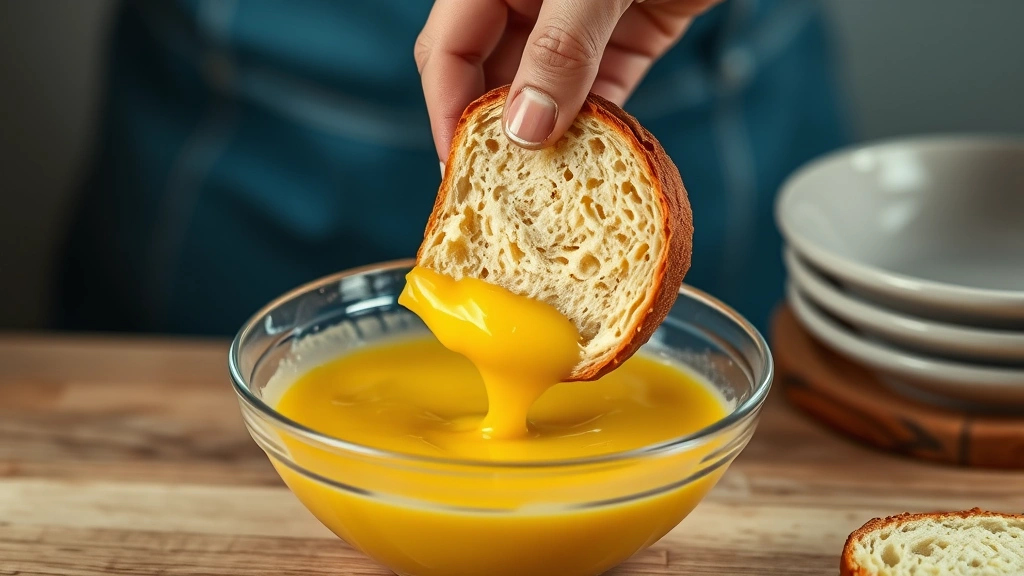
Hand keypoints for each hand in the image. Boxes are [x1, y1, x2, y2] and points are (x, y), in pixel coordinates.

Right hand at [415, 0, 721, 161]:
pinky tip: (596, 158)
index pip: (448, 49)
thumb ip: (560, 49)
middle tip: (501, 194)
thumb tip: (524, 129)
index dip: (448, 110)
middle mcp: (529, 2)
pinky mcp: (627, 37)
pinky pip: (598, 93)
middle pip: (488, 77)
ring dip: (546, 138)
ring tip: (547, 189)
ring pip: (543, 93)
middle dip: (493, 133)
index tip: (461, 170)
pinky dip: (595, 126)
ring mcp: (578, 22)